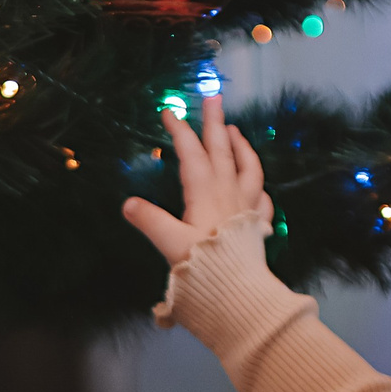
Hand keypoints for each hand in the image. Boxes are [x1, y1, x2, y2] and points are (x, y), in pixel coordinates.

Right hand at [122, 95, 270, 267]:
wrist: (238, 294)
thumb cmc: (203, 268)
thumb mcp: (169, 243)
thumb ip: (149, 221)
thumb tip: (128, 204)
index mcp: (204, 192)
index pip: (190, 152)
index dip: (179, 130)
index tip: (169, 111)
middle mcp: (228, 193)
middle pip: (222, 150)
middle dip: (215, 122)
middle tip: (214, 97)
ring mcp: (246, 208)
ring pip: (248, 168)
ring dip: (241, 146)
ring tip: (235, 130)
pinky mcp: (257, 226)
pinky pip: (262, 200)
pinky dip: (259, 188)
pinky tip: (258, 187)